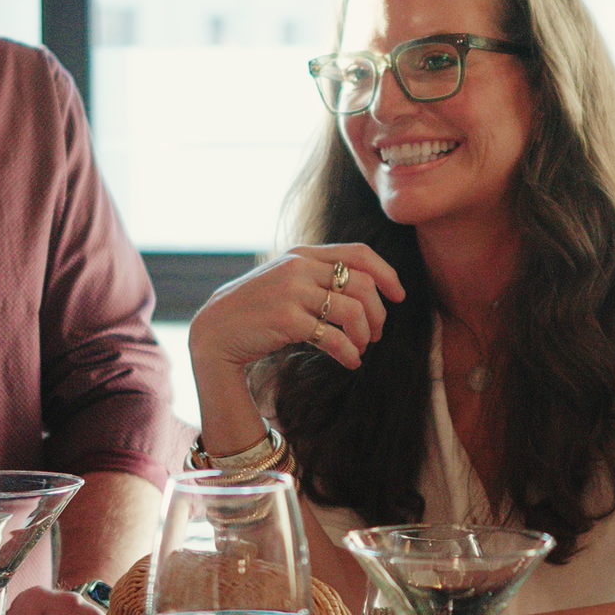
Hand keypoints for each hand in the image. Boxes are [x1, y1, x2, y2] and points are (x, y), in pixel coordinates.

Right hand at [189, 243, 405, 380]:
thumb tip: (365, 289)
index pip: (359, 253)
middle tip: (376, 335)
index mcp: (302, 254)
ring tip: (361, 349)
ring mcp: (291, 291)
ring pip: (353, 310)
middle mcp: (298, 267)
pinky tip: (351, 362)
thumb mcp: (284, 282)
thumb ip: (316, 277)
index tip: (399, 295)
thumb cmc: (255, 312)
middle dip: (378, 313)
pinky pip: (334, 337)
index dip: (387, 273)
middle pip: (363, 284)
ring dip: (365, 335)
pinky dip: (350, 353)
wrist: (215, 332)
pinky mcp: (286, 319)